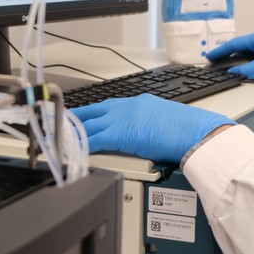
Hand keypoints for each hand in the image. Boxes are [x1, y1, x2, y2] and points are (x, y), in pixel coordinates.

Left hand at [73, 94, 234, 163]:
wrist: (196, 132)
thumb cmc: (188, 130)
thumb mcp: (165, 121)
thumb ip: (150, 126)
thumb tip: (148, 137)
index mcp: (139, 102)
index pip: (107, 106)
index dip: (91, 112)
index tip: (81, 116)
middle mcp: (127, 106)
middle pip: (92, 111)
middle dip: (74, 118)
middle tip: (59, 123)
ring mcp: (122, 118)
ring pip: (87, 124)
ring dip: (71, 132)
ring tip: (57, 137)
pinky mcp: (119, 134)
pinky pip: (92, 140)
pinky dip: (79, 145)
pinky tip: (70, 150)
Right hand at [207, 30, 253, 83]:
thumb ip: (244, 71)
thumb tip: (232, 72)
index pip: (234, 44)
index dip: (220, 51)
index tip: (209, 56)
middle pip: (240, 47)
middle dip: (227, 54)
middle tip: (214, 61)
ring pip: (249, 52)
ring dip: (237, 59)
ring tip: (225, 65)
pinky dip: (247, 62)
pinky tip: (244, 69)